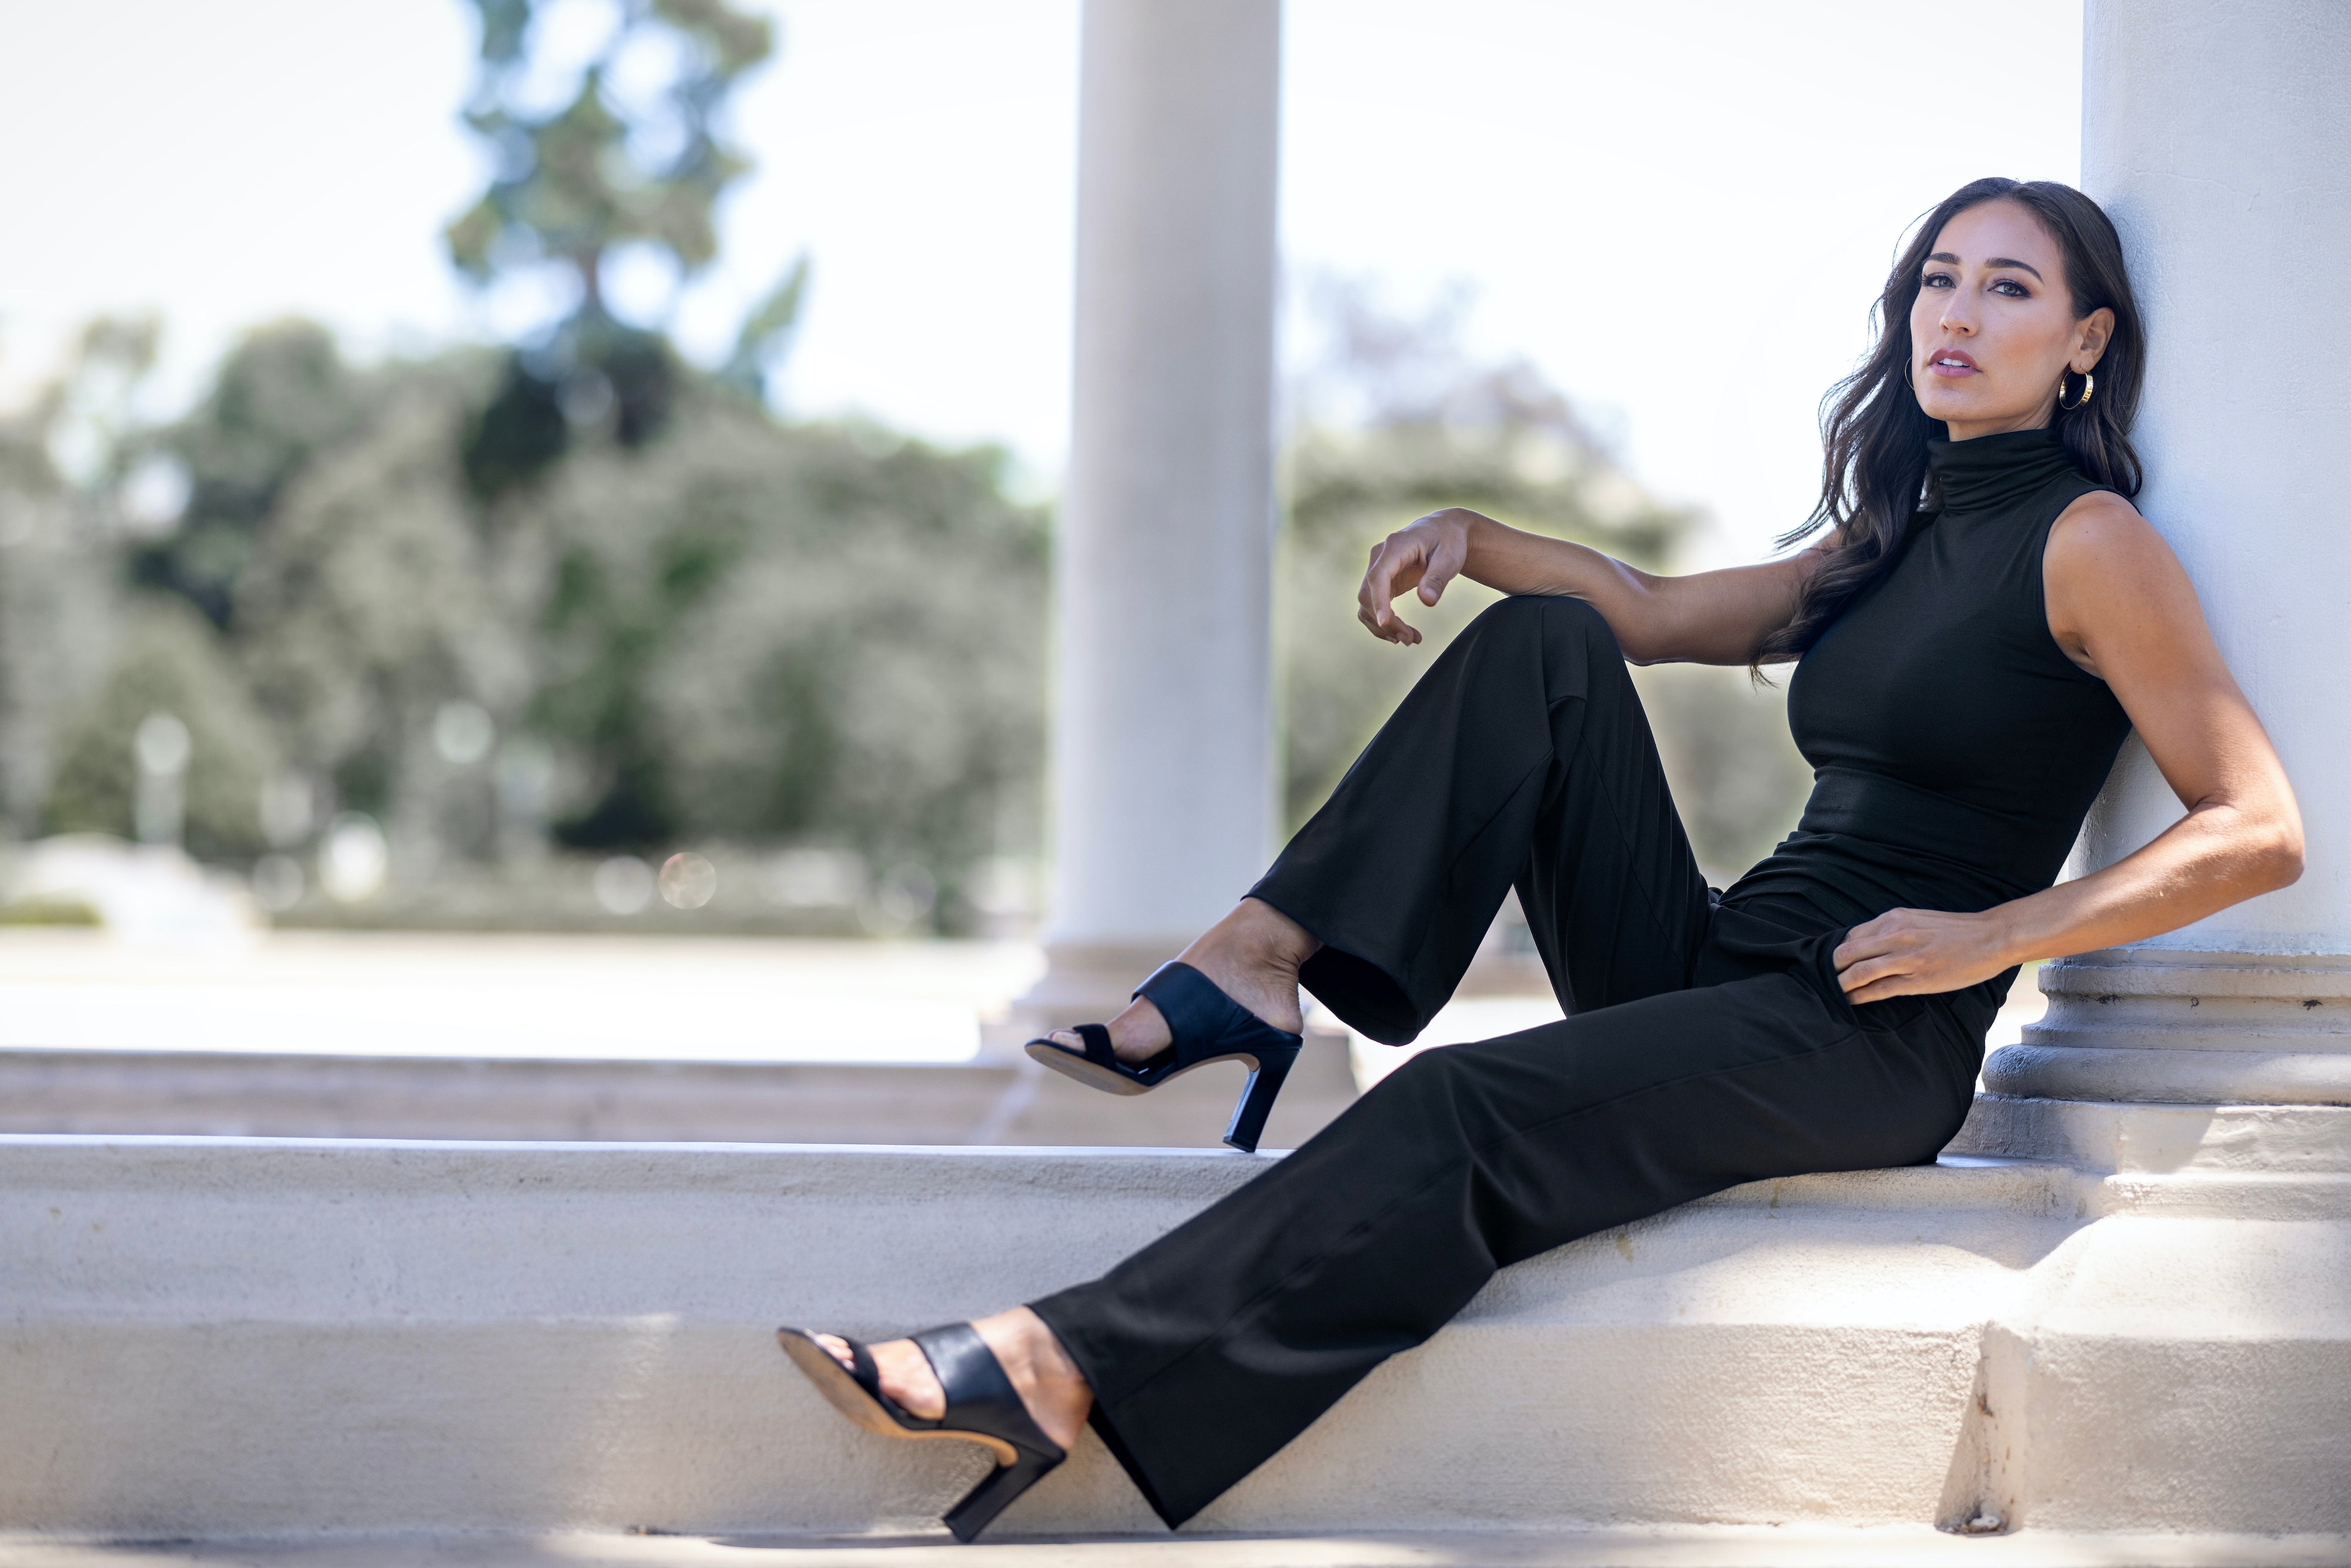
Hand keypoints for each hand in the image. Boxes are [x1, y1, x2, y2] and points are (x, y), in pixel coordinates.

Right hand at [1357, 509, 1476, 644]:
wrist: (1444, 531)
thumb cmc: (1449, 541)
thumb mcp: (1450, 557)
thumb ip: (1437, 578)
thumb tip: (1427, 601)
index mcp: (1395, 546)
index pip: (1378, 576)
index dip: (1379, 600)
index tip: (1385, 623)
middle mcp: (1379, 556)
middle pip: (1368, 594)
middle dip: (1385, 621)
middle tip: (1411, 639)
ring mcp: (1376, 569)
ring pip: (1366, 603)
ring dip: (1383, 626)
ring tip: (1411, 639)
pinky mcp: (1380, 581)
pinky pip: (1371, 604)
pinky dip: (1382, 622)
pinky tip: (1400, 633)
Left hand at [1833, 907, 2016, 1004]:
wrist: (1991, 937)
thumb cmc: (1955, 930)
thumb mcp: (1917, 919)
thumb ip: (1892, 929)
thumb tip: (1865, 944)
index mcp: (1894, 919)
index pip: (1851, 936)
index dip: (1838, 951)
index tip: (1834, 963)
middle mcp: (1896, 935)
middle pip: (1847, 952)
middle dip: (1832, 968)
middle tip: (1825, 979)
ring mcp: (1907, 959)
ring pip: (1859, 972)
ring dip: (1841, 985)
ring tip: (1834, 993)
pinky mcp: (1918, 980)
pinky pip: (1880, 989)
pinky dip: (1860, 996)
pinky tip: (1852, 1001)